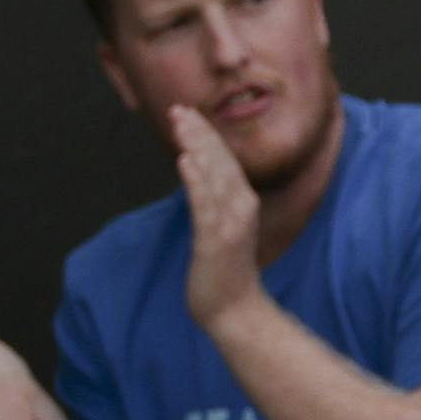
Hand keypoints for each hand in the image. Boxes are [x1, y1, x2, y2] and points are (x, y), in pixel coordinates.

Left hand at [172, 105, 265, 333]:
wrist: (235, 311)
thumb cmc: (225, 270)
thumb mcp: (222, 227)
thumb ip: (214, 201)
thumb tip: (197, 176)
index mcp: (242, 201)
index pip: (224, 159)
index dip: (206, 134)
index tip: (187, 113)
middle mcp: (241, 206)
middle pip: (219, 160)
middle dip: (198, 132)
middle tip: (178, 108)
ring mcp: (230, 222)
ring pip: (212, 175)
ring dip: (196, 146)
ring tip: (180, 123)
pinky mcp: (216, 240)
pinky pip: (204, 205)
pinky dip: (195, 180)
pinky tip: (184, 160)